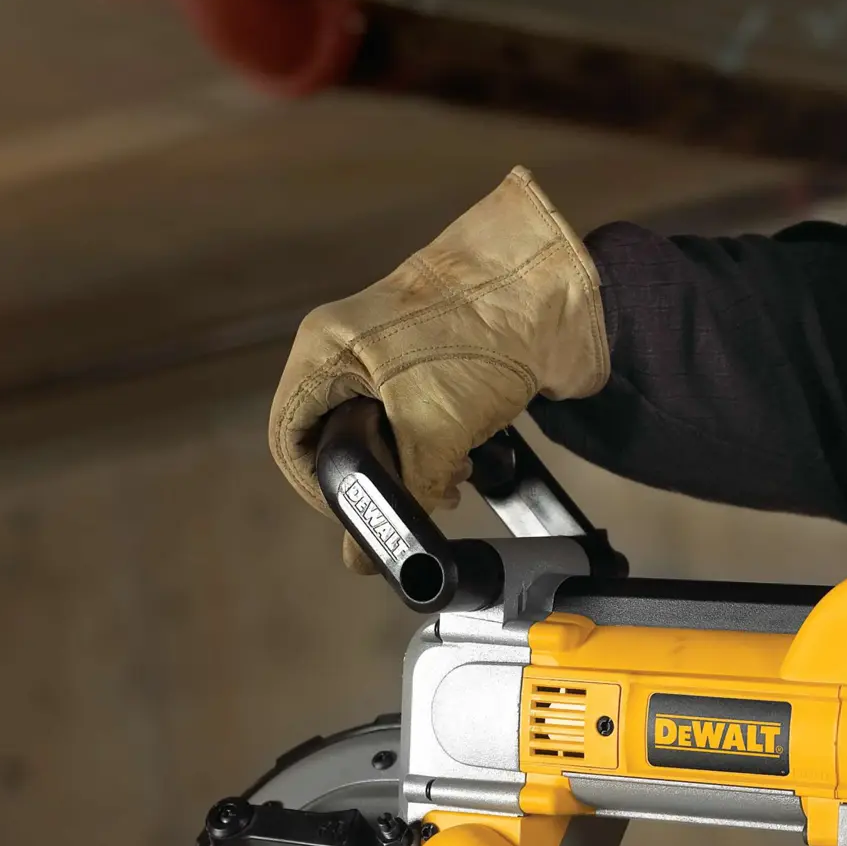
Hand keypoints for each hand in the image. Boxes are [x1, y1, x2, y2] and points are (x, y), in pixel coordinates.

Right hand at [268, 167, 606, 563]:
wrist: (556, 287)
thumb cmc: (480, 334)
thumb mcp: (433, 428)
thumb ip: (402, 496)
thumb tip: (366, 558)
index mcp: (326, 352)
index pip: (290, 436)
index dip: (316, 486)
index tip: (357, 515)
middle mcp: (351, 351)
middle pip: (339, 437)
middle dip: (378, 477)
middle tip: (413, 500)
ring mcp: (396, 356)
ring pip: (386, 432)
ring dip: (416, 467)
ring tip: (449, 483)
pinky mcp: (440, 365)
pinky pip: (424, 419)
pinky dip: (442, 448)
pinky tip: (467, 462)